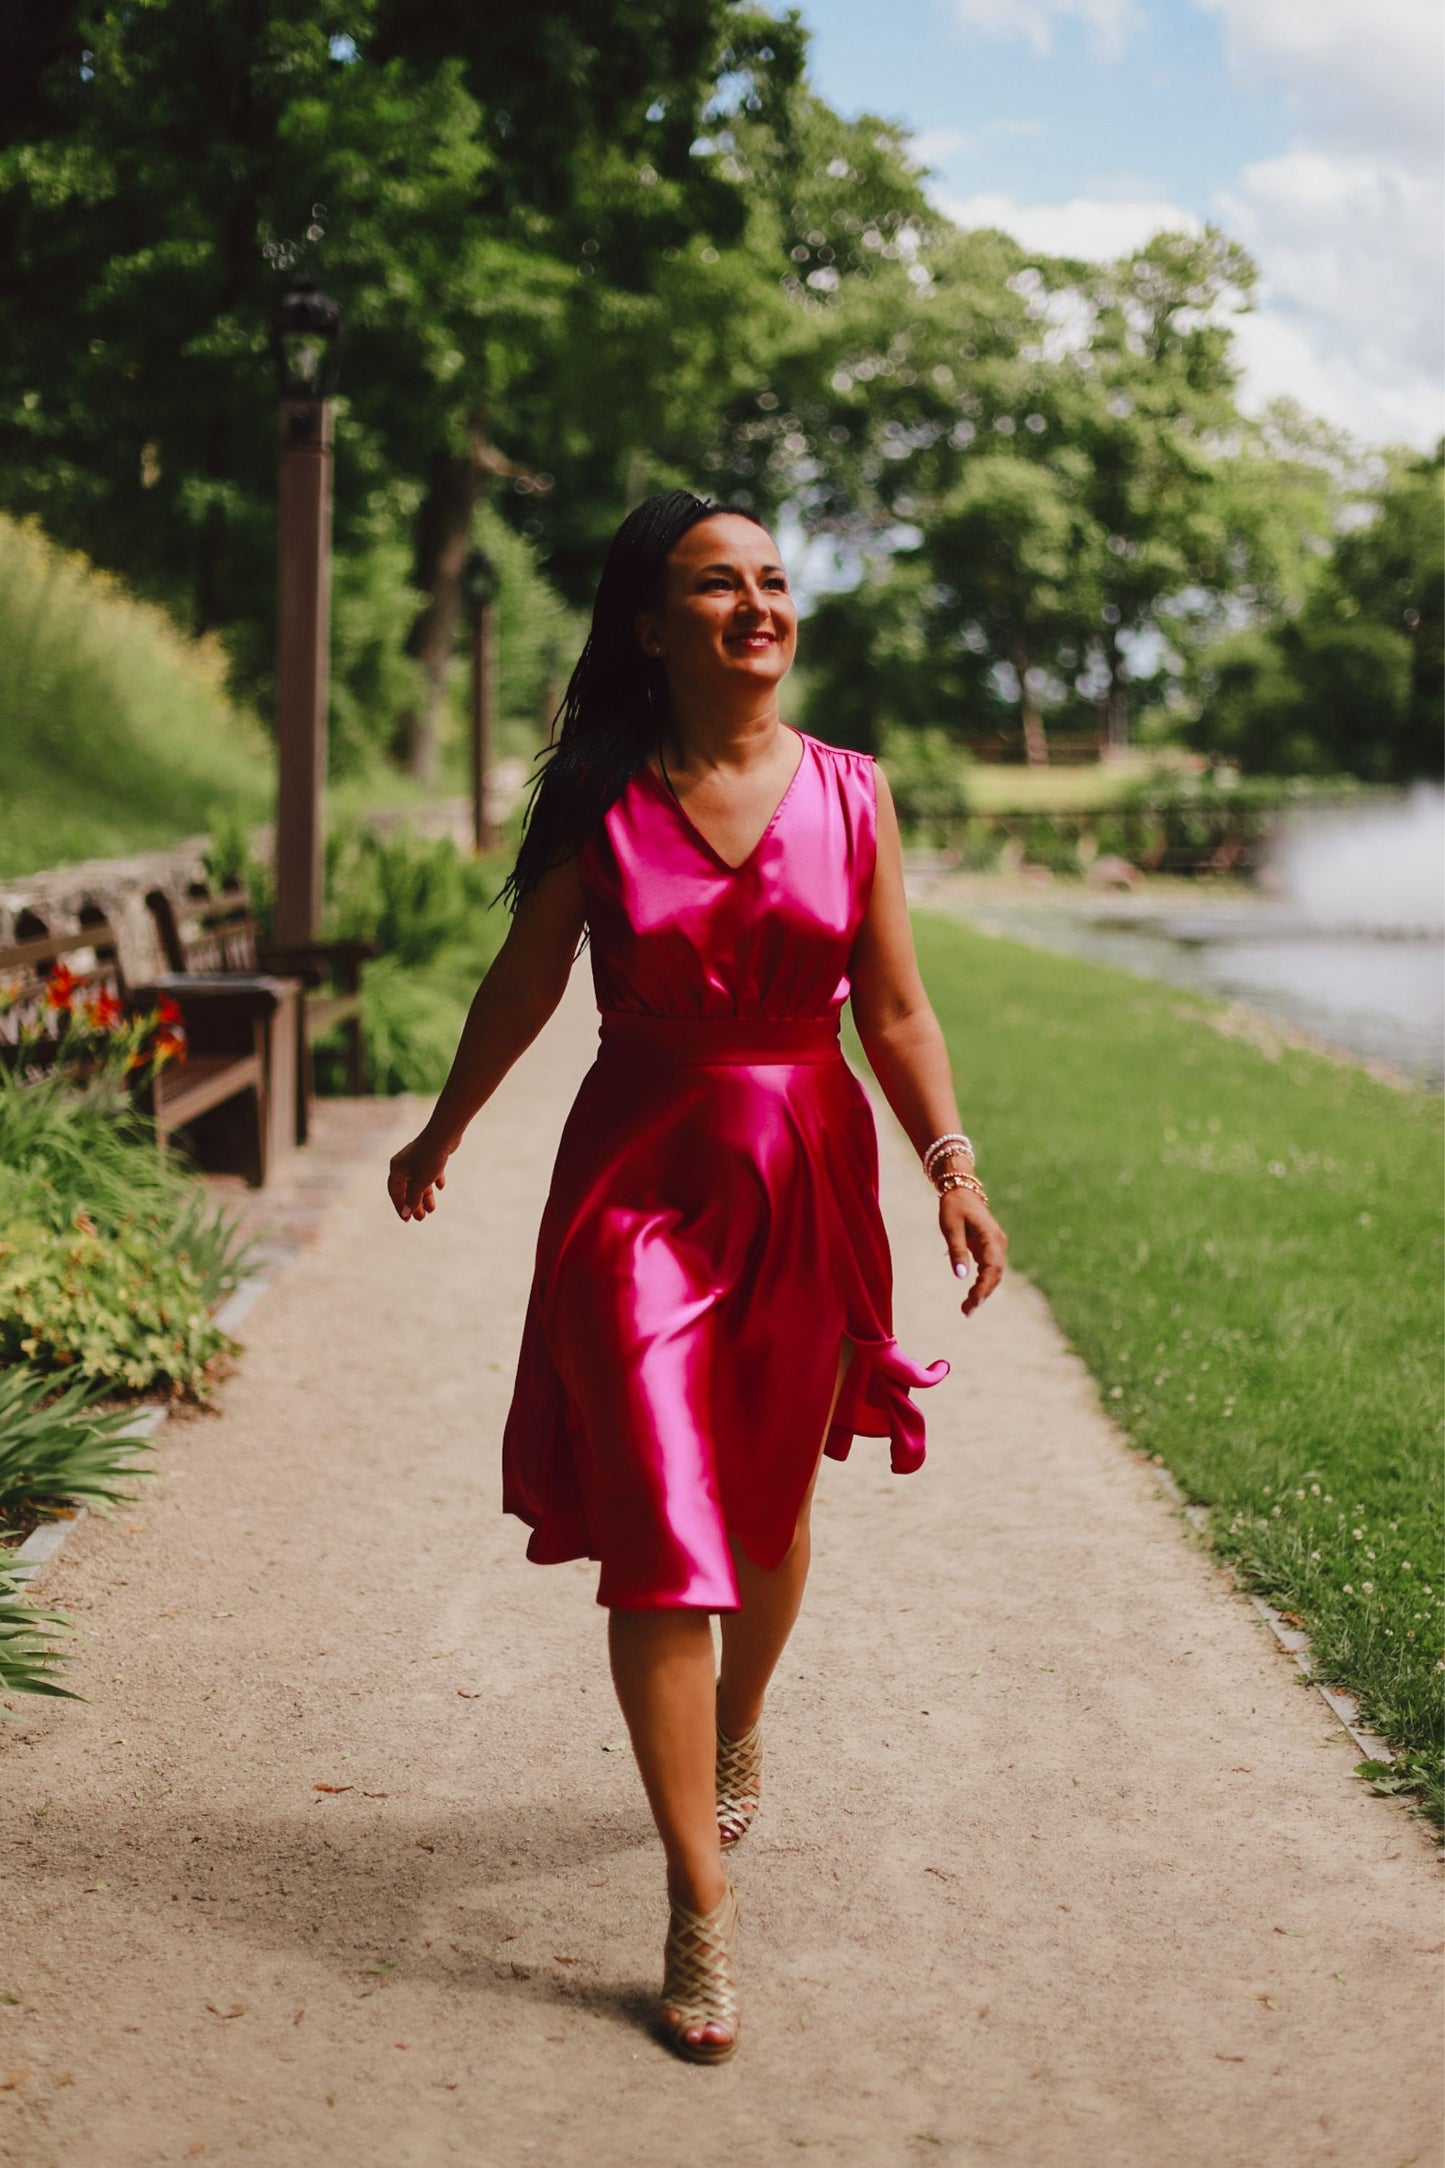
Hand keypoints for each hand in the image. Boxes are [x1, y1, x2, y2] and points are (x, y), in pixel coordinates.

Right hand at [387, 1128, 453, 1222]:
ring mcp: (417, 1158)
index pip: (394, 1192)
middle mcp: (404, 1163)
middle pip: (407, 1188)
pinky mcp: (430, 1154)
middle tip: (422, 1217)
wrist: (444, 1134)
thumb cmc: (429, 1159)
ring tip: (432, 1209)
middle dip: (414, 1203)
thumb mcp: (420, 1183)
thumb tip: (406, 1214)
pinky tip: (441, 1186)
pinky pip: (430, 1171)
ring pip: (419, 1181)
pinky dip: (434, 1180)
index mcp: (397, 1169)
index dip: (400, 1206)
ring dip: (425, 1195)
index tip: (408, 1219)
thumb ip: (413, 1199)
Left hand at [940, 1188, 1006, 1316]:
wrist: (962, 1191)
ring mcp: (996, 1246)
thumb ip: (957, 1251)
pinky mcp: (990, 1249)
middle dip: (983, 1294)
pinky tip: (971, 1296)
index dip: (984, 1287)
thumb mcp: (951, 1227)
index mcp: (990, 1237)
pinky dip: (981, 1284)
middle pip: (995, 1275)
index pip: (992, 1267)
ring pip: (993, 1275)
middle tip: (967, 1311)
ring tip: (966, 1309)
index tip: (974, 1302)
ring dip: (982, 1292)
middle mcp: (998, 1243)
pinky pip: (989, 1270)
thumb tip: (960, 1276)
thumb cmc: (954, 1207)